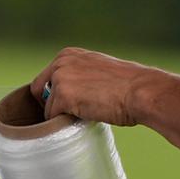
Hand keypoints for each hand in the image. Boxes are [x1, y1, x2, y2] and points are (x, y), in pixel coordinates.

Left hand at [28, 47, 153, 125]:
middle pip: (38, 91)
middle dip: (49, 105)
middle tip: (66, 117)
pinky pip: (53, 118)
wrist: (142, 91)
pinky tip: (83, 121)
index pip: (47, 77)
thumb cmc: (129, 86)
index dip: (53, 94)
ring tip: (84, 117)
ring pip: (47, 107)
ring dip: (61, 116)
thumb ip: (80, 77)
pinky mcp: (63, 96)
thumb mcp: (98, 71)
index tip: (64, 105)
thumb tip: (69, 97)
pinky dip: (64, 124)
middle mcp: (61, 62)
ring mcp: (60, 78)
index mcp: (68, 54)